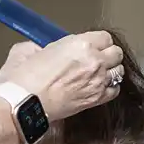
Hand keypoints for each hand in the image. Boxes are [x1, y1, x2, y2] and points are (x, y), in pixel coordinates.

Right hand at [0, 30, 124, 121]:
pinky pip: (114, 91)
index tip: (92, 46)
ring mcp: (97, 82)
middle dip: (108, 55)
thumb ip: (39, 46)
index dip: (98, 42)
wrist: (24, 106)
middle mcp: (94, 61)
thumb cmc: (23, 80)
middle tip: (98, 59)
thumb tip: (40, 50)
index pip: (105, 37)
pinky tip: (99, 88)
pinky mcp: (95, 100)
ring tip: (99, 74)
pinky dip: (110, 88)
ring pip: (119, 71)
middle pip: (116, 53)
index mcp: (80, 44)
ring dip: (111, 71)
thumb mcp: (27, 50)